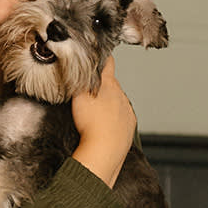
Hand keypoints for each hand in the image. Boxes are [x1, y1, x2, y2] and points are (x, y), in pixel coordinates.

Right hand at [70, 56, 135, 186]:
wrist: (105, 150)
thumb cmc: (91, 124)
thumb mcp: (78, 97)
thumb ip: (80, 81)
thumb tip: (79, 68)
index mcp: (109, 84)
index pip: (108, 62)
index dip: (101, 58)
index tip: (97, 57)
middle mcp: (121, 95)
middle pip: (111, 83)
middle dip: (101, 85)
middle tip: (87, 92)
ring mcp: (127, 110)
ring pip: (117, 100)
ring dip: (108, 103)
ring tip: (94, 113)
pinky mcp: (129, 124)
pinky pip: (121, 116)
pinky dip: (113, 117)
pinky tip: (103, 124)